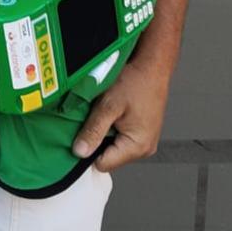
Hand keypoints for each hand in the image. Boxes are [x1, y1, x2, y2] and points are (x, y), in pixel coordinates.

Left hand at [72, 55, 170, 172]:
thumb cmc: (136, 82)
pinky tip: (111, 112)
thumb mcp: (108, 106)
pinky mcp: (142, 132)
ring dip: (103, 132)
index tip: (79, 135)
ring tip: (104, 113)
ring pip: (113, 146)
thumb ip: (93, 131)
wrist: (152, 66)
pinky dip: (111, 127)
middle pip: (108, 157)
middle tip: (93, 118)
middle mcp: (144, 148)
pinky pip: (120, 137)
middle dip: (96, 140)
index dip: (88, 151)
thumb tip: (79, 152)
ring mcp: (144, 141)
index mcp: (138, 146)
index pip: (103, 164)